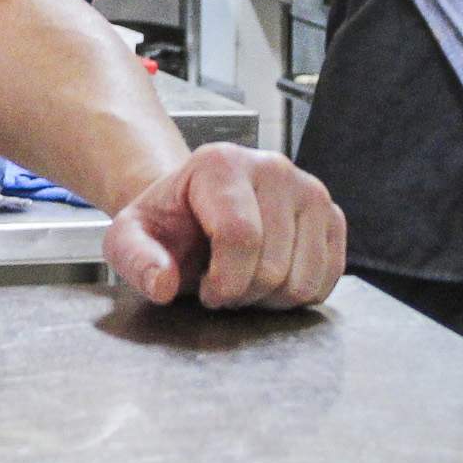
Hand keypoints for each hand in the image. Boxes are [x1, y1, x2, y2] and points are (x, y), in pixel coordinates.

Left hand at [103, 143, 344, 309]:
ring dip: (271, 298)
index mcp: (221, 163)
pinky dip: (299, 294)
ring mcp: (309, 189)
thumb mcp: (130, 238)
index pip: (240, 237)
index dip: (223, 282)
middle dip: (244, 293)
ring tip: (245, 279)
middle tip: (222, 284)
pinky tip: (271, 278)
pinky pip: (329, 279)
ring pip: (305, 278)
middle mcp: (272, 167)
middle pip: (274, 264)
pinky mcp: (332, 214)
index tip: (205, 289)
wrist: (195, 211)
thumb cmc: (168, 224)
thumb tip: (162, 283)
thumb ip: (136, 259)